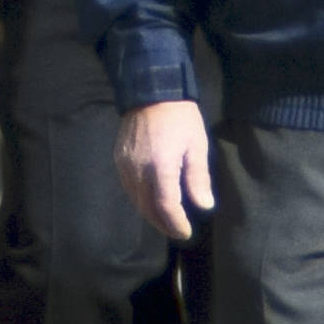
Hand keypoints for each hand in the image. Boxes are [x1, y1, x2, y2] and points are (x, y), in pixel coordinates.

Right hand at [117, 98, 215, 242]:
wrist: (150, 91)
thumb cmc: (180, 117)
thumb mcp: (196, 145)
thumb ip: (198, 177)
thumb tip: (204, 206)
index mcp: (160, 167)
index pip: (165, 206)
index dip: (176, 223)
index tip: (186, 232)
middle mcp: (138, 170)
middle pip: (147, 208)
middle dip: (163, 223)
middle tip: (178, 231)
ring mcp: (125, 165)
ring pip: (135, 199)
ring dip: (150, 213)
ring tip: (166, 220)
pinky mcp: (118, 159)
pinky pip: (128, 187)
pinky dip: (140, 199)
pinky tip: (151, 200)